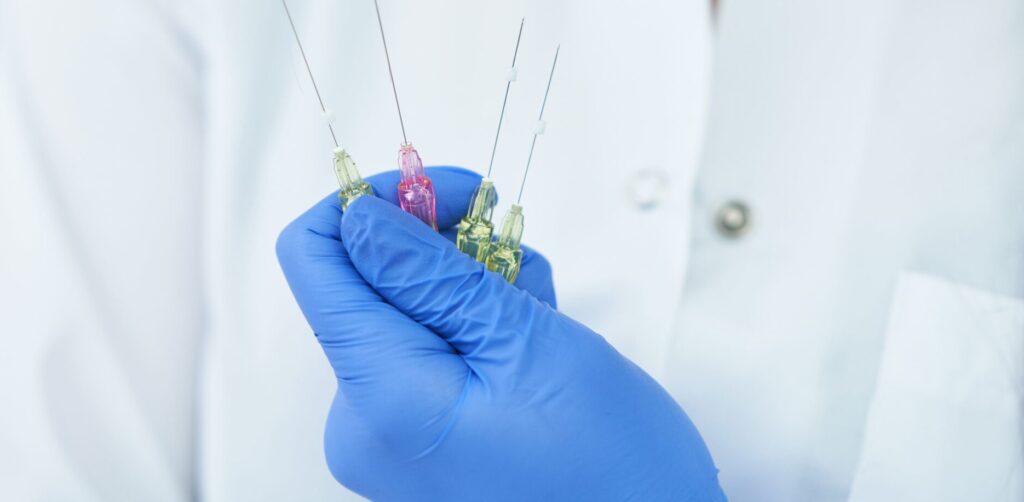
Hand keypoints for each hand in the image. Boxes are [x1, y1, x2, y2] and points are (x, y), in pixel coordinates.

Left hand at [276, 167, 723, 500]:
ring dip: (471, 284)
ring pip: (405, 308)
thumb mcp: (528, 345)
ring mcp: (391, 431)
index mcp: (379, 396)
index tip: (443, 188)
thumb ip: (433, 273)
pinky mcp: (418, 434)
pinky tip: (529, 336)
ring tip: (539, 314)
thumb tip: (360, 214)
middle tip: (517, 255)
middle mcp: (364, 419)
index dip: (371, 201)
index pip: (315, 257)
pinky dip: (475, 321)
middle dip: (441, 247)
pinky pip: (427, 346)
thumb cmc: (611, 465)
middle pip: (365, 280)